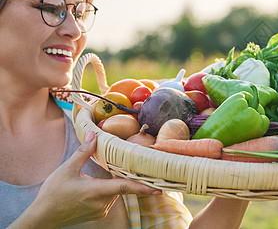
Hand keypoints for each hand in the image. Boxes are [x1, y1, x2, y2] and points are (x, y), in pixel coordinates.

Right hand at [10, 131, 160, 227]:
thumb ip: (83, 152)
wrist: (43, 217)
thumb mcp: (67, 169)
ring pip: (117, 192)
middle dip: (131, 177)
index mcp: (95, 191)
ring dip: (118, 182)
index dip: (143, 187)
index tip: (159, 188)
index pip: (124, 187)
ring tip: (116, 169)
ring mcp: (101, 210)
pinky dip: (110, 188)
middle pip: (123, 187)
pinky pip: (110, 197)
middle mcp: (102, 203)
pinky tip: (102, 181)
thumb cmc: (53, 194)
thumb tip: (94, 135)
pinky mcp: (98, 213)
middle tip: (145, 168)